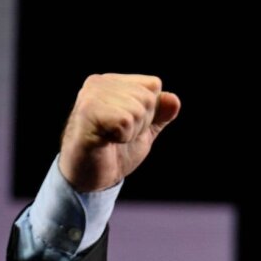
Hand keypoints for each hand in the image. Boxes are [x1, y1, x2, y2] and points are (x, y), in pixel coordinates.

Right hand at [57, 74, 180, 191]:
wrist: (90, 178)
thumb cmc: (115, 152)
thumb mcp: (144, 131)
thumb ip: (160, 114)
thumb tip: (173, 99)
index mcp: (112, 82)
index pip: (153, 85)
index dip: (150, 112)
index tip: (129, 126)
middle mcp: (99, 83)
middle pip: (148, 98)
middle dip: (141, 124)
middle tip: (118, 135)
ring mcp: (91, 96)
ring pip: (138, 110)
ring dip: (130, 132)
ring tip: (111, 138)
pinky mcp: (87, 112)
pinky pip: (125, 120)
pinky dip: (122, 136)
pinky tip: (105, 140)